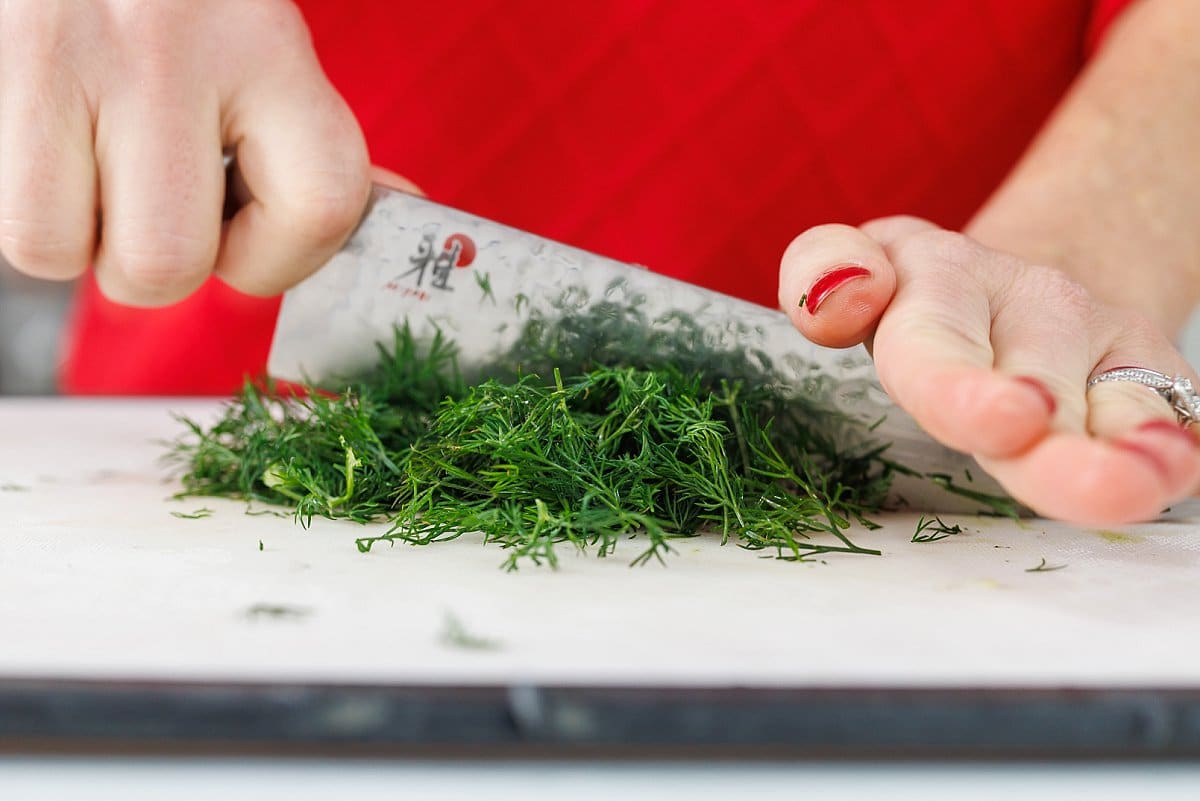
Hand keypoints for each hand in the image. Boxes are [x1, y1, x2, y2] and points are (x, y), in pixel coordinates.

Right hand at [0, 0, 372, 305]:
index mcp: (273, 48)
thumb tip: (406, 214)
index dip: (278, 260)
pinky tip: (58, 161)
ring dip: (83, 243)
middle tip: (155, 207)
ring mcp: (66, 50)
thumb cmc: (190, 12)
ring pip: (62, 251)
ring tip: (97, 179)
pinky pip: (10, 222)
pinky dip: (35, 215)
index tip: (244, 233)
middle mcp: (172, 46)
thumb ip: (318, 145)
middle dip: (161, 267)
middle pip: (169, 262)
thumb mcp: (270, 58)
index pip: (321, 210)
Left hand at [779, 216, 1199, 524]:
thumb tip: (840, 295)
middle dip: (1052, 444)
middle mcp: (1031, 304)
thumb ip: (822, 271)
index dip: (965, 388)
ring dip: (1132, 453)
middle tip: (1083, 479)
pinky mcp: (1152, 368)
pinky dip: (1179, 445)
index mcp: (940, 282)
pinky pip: (1174, 410)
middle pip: (1038, 387)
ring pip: (1119, 405)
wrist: (1015, 284)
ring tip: (1142, 486)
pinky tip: (1179, 470)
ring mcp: (1100, 337)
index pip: (936, 340)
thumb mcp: (858, 269)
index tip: (1006, 420)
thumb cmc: (917, 299)